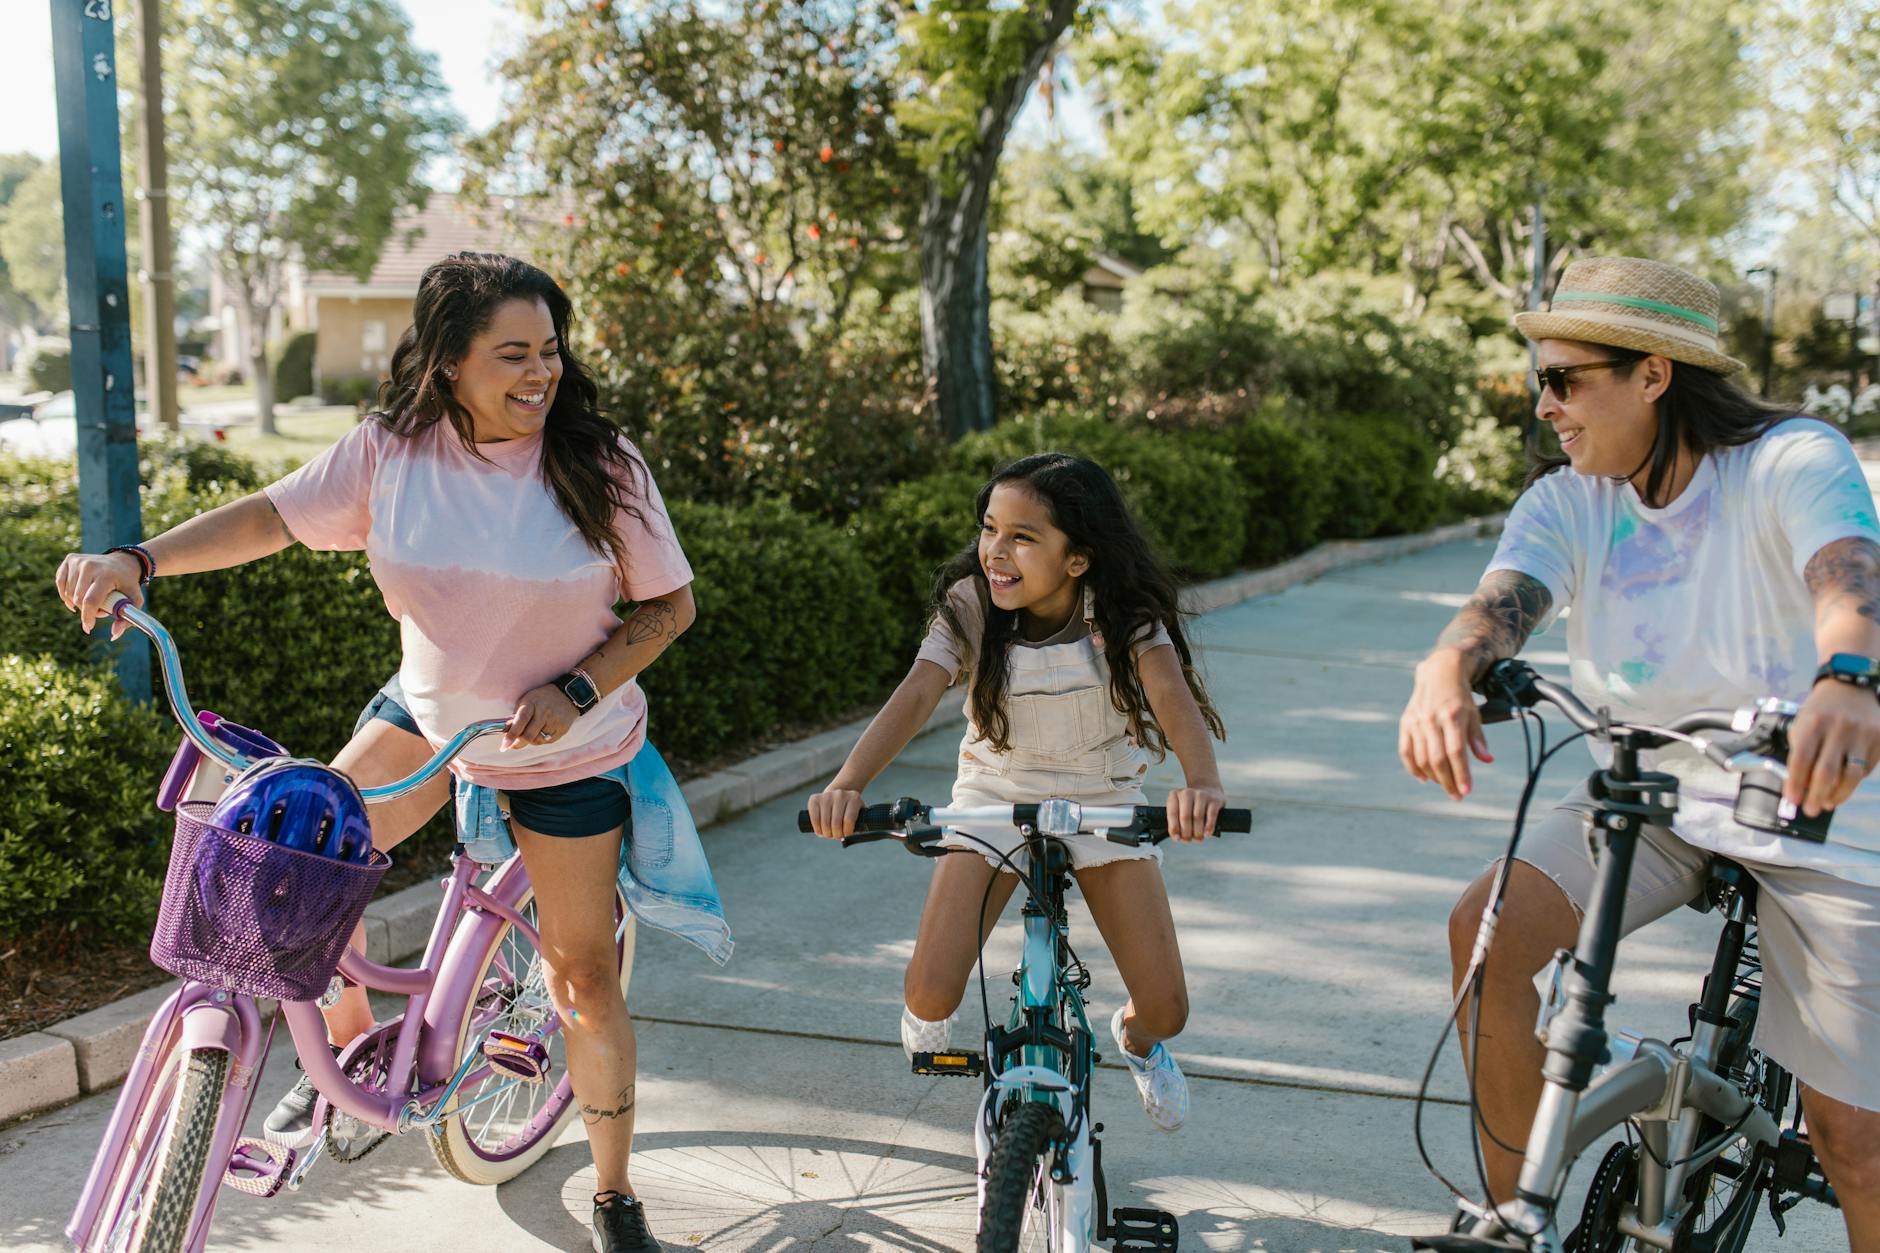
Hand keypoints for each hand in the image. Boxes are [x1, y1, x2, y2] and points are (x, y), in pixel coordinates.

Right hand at [55, 550, 145, 639]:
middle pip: (78, 599)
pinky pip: (61, 584)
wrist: (123, 562)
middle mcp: (90, 566)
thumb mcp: (134, 600)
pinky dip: (67, 594)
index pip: (90, 601)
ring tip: (93, 599)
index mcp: (106, 575)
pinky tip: (76, 596)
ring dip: (78, 603)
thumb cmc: (128, 584)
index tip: (88, 628)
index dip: (87, 617)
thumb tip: (114, 635)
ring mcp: (78, 561)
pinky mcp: (70, 559)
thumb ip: (126, 618)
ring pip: (69, 594)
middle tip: (99, 609)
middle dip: (87, 610)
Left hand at [503, 685, 578, 750]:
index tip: (505, 745)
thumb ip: (517, 715)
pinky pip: (548, 741)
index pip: (521, 721)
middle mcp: (544, 712)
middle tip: (512, 745)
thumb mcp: (526, 700)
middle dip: (518, 744)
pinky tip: (543, 731)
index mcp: (532, 703)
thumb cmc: (541, 698)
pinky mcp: (562, 729)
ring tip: (532, 732)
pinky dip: (542, 739)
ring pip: (537, 741)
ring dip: (531, 740)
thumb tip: (507, 732)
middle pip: (529, 736)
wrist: (567, 695)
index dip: (512, 734)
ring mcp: (554, 721)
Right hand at [807, 786, 863, 838]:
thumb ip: (857, 825)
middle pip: (836, 823)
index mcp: (854, 798)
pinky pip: (814, 819)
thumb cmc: (848, 811)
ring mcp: (827, 796)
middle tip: (836, 836)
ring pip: (825, 823)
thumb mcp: (858, 815)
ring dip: (826, 833)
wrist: (837, 797)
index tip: (846, 835)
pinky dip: (817, 829)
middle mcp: (840, 794)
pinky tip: (821, 831)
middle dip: (836, 834)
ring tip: (829, 834)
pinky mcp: (815, 799)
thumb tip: (846, 838)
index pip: (848, 820)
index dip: (847, 832)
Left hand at [1164, 784, 1224, 841]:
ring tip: (1198, 839)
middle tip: (1188, 840)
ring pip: (1198, 817)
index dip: (1174, 828)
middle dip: (1186, 832)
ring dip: (1197, 832)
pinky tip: (1207, 834)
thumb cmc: (1191, 805)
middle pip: (1185, 817)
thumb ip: (1176, 822)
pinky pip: (1211, 816)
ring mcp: (1201, 795)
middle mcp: (1187, 793)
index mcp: (1175, 795)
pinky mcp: (1214, 800)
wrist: (1209, 791)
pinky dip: (1208, 827)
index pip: (1172, 813)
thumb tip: (1177, 837)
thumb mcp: (1180, 809)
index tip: (1177, 838)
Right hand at [1399, 650, 1493, 800]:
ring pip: (1422, 758)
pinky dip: (1413, 768)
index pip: (1456, 752)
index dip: (1461, 773)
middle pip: (1438, 759)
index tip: (1466, 791)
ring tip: (1446, 785)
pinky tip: (1424, 778)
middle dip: (1448, 781)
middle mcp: (1432, 719)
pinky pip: (1406, 751)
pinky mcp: (1406, 723)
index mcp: (1452, 716)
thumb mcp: (1474, 714)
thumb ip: (1478, 738)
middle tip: (1457, 795)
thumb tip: (1487, 760)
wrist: (1439, 673)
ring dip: (1434, 777)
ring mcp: (1417, 721)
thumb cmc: (1460, 697)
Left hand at [1784, 679, 1879, 816]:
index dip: (1795, 783)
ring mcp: (1862, 734)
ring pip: (1851, 775)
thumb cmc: (1820, 712)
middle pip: (1826, 771)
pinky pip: (1866, 769)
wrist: (1850, 688)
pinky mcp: (1879, 739)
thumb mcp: (1802, 725)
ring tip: (1826, 803)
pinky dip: (1853, 782)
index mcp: (1814, 723)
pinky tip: (1843, 786)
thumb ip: (1800, 754)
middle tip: (1810, 810)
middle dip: (1816, 795)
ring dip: (1838, 795)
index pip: (1802, 759)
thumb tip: (1800, 788)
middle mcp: (1839, 728)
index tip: (1792, 799)